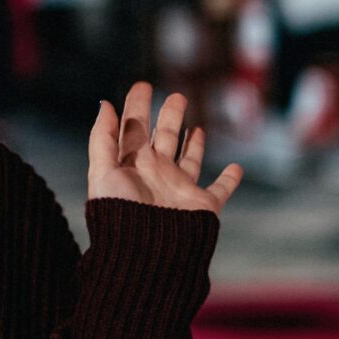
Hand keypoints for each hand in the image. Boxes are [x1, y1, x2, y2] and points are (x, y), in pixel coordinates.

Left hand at [88, 83, 242, 214]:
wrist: (148, 253)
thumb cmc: (121, 215)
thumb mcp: (103, 173)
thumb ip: (102, 138)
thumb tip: (104, 104)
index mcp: (131, 165)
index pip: (133, 129)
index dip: (136, 106)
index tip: (142, 85)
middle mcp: (156, 174)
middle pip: (163, 137)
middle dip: (168, 116)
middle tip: (176, 96)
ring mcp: (179, 189)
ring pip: (188, 158)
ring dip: (192, 142)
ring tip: (196, 124)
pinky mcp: (201, 205)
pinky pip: (220, 190)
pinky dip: (229, 180)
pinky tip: (236, 168)